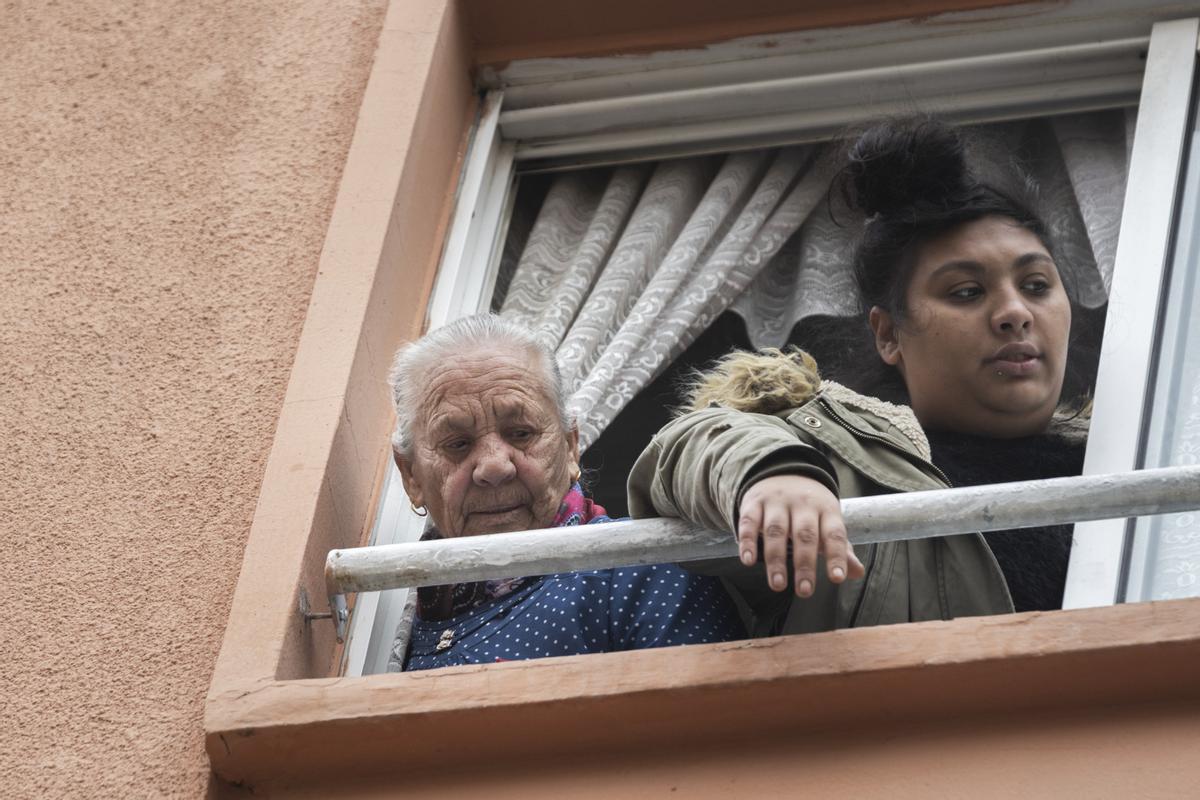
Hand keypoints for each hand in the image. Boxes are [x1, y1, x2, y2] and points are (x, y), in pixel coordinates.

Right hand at [737, 475, 864, 596]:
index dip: (836, 556)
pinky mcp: (754, 502)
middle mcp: (802, 504)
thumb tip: (857, 574)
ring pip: (776, 530)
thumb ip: (841, 549)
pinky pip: (749, 522)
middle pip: (804, 535)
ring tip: (778, 585)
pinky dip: (747, 541)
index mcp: (826, 509)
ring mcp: (777, 502)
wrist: (782, 471)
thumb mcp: (828, 522)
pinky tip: (748, 561)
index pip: (834, 534)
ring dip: (776, 559)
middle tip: (804, 591)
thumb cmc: (809, 509)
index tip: (837, 578)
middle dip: (805, 564)